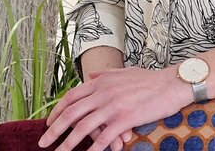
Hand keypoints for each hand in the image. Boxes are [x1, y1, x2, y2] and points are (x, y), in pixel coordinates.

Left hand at [38, 65, 188, 150]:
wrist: (171, 84)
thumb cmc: (150, 79)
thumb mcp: (126, 71)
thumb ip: (106, 73)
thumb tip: (89, 74)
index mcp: (103, 81)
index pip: (72, 96)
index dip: (57, 111)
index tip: (49, 123)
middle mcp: (104, 92)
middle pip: (71, 113)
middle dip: (54, 130)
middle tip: (44, 142)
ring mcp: (113, 106)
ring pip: (82, 128)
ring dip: (67, 144)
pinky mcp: (124, 119)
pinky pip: (103, 138)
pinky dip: (92, 150)